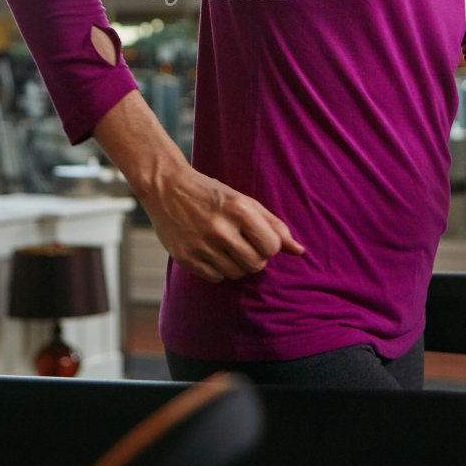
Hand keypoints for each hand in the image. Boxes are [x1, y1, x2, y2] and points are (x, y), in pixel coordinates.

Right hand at [141, 166, 305, 282]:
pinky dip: (218, 269)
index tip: (258, 238)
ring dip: (236, 264)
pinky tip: (210, 252)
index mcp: (239, 210)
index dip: (269, 246)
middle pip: (256, 264)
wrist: (166, 187)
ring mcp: (202, 245)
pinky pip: (216, 278)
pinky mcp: (186, 258)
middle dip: (254, 257)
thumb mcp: (243, 201)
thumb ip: (273, 225)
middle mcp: (221, 229)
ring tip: (225, 246)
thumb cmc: (210, 193)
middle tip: (242, 243)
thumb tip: (299, 251)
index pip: (272, 247)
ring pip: (237, 274)